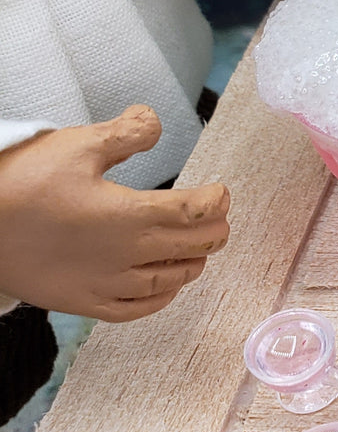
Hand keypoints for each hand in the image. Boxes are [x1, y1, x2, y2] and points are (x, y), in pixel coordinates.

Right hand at [0, 106, 229, 321]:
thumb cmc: (21, 183)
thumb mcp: (77, 145)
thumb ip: (126, 133)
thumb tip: (155, 121)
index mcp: (133, 215)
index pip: (196, 211)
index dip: (217, 201)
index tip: (221, 192)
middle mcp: (128, 254)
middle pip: (193, 246)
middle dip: (214, 231)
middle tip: (219, 220)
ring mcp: (106, 283)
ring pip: (170, 281)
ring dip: (192, 263)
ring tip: (198, 251)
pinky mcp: (83, 302)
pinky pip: (135, 309)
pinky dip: (160, 299)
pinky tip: (166, 289)